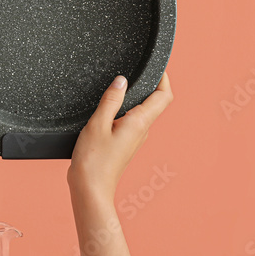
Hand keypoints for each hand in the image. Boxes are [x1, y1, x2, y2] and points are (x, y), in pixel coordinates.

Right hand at [68, 72, 172, 198]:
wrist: (90, 189)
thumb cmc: (93, 161)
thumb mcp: (97, 123)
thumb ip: (110, 100)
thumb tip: (121, 81)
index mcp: (139, 122)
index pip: (163, 96)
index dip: (164, 78)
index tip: (156, 66)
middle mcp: (142, 131)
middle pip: (153, 103)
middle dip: (147, 85)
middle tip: (134, 72)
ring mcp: (134, 139)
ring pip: (140, 113)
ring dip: (132, 99)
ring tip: (115, 91)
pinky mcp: (125, 145)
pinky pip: (129, 123)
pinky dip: (122, 112)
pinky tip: (105, 113)